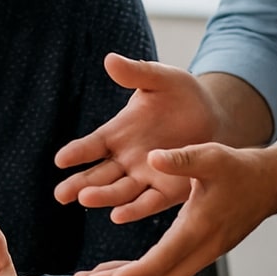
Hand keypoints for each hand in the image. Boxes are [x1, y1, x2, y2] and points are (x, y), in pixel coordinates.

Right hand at [54, 55, 221, 221]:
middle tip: (61, 195)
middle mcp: (125, 159)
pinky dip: (134, 209)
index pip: (91, 145)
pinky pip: (148, 202)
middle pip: (98, 174)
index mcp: (117, 133)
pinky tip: (118, 216)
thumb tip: (110, 59)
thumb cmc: (182, 95)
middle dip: (79, 184)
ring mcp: (144, 176)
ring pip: (118, 190)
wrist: (216, 117)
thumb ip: (136, 73)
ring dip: (103, 196)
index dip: (77, 152)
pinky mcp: (166, 190)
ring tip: (85, 200)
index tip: (61, 160)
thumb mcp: (160, 79)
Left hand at [74, 142, 276, 275]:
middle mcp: (202, 247)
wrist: (270, 183)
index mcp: (199, 227)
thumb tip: (152, 157)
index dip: (134, 273)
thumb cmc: (241, 169)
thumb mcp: (211, 156)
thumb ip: (182, 158)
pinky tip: (121, 269)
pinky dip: (143, 274)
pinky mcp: (202, 250)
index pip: (163, 260)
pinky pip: (169, 270)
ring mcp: (204, 252)